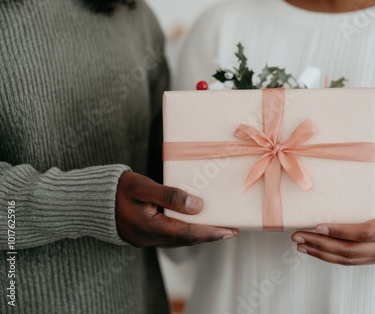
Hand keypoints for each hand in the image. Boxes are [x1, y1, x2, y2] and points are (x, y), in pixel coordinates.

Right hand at [116, 171, 238, 246]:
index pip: (189, 234)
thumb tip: (198, 205)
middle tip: (232, 229)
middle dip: (210, 235)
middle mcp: (151, 238)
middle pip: (187, 240)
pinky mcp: (144, 235)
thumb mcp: (143, 186)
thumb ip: (169, 196)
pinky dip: (186, 231)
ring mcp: (146, 238)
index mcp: (151, 227)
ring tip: (218, 226)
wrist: (90, 201)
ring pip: (179, 239)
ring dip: (199, 234)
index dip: (212, 233)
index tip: (231, 230)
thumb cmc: (116, 189)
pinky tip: (193, 223)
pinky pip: (170, 236)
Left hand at [291, 163, 374, 264]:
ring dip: (321, 253)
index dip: (342, 231)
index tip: (319, 225)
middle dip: (321, 244)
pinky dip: (329, 257)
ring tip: (300, 243)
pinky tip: (314, 249)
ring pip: (348, 259)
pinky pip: (350, 260)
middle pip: (351, 250)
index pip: (366, 232)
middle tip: (298, 235)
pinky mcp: (374, 258)